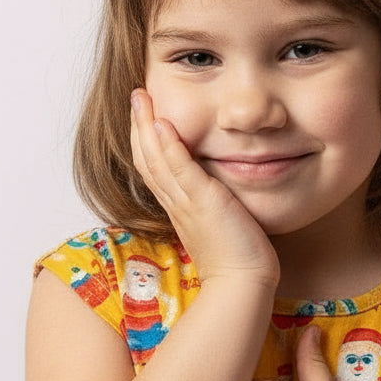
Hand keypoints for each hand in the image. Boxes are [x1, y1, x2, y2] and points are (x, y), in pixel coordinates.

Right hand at [130, 89, 278, 287]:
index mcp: (179, 208)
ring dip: (145, 127)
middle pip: (145, 159)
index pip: (153, 169)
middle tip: (136, 96)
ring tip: (141, 99)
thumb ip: (214, 204)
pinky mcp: (204, 203)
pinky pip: (179, 171)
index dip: (145, 141)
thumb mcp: (220, 223)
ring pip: (155, 160)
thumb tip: (220, 191)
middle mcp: (176, 204)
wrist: (243, 283)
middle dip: (138, 126)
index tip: (145, 116)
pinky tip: (163, 124)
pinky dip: (169, 147)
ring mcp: (187, 203)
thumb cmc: (239, 259)